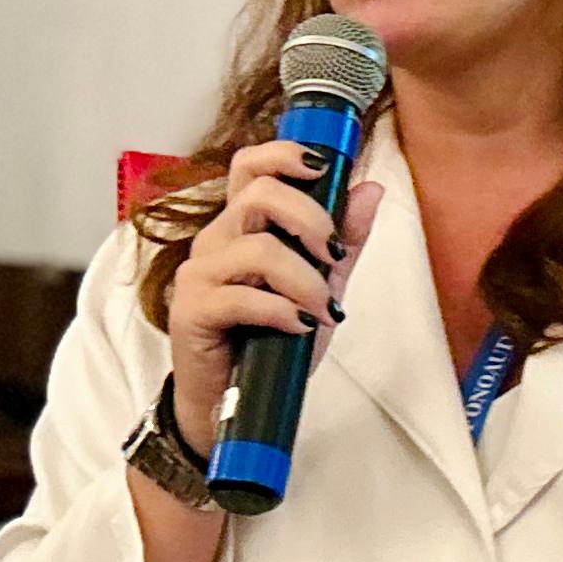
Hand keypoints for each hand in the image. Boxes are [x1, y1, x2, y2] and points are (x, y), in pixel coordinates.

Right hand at [166, 140, 384, 454]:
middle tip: (336, 255)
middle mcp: (216, 240)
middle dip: (310, 219)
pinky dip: (280, 311)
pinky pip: (241, 297)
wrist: (234, 406)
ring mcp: (200, 274)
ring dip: (304, 280)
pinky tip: (297, 327)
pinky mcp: (191, 311)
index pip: (250, 165)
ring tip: (322, 311)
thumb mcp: (322, 287)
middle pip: (258, 194)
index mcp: (243, 225)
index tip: (323, 168)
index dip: (284, 154)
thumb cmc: (272, 343)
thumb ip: (345, 240)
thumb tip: (371, 189)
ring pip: (257, 248)